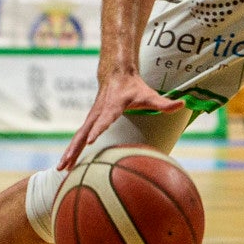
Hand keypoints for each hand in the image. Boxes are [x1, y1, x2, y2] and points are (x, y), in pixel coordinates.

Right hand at [57, 71, 181, 170]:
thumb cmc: (134, 87)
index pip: (105, 119)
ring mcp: (91, 118)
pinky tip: (66, 166)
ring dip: (69, 152)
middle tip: (67, 162)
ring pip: (77, 137)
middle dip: (75, 148)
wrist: (116, 74)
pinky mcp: (88, 122)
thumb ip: (164, 103)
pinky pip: (78, 138)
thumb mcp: (149, 94)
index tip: (91, 140)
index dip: (98, 129)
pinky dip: (71, 151)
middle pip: (84, 132)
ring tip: (60, 169)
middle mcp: (98, 113)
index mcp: (112, 107)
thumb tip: (182, 104)